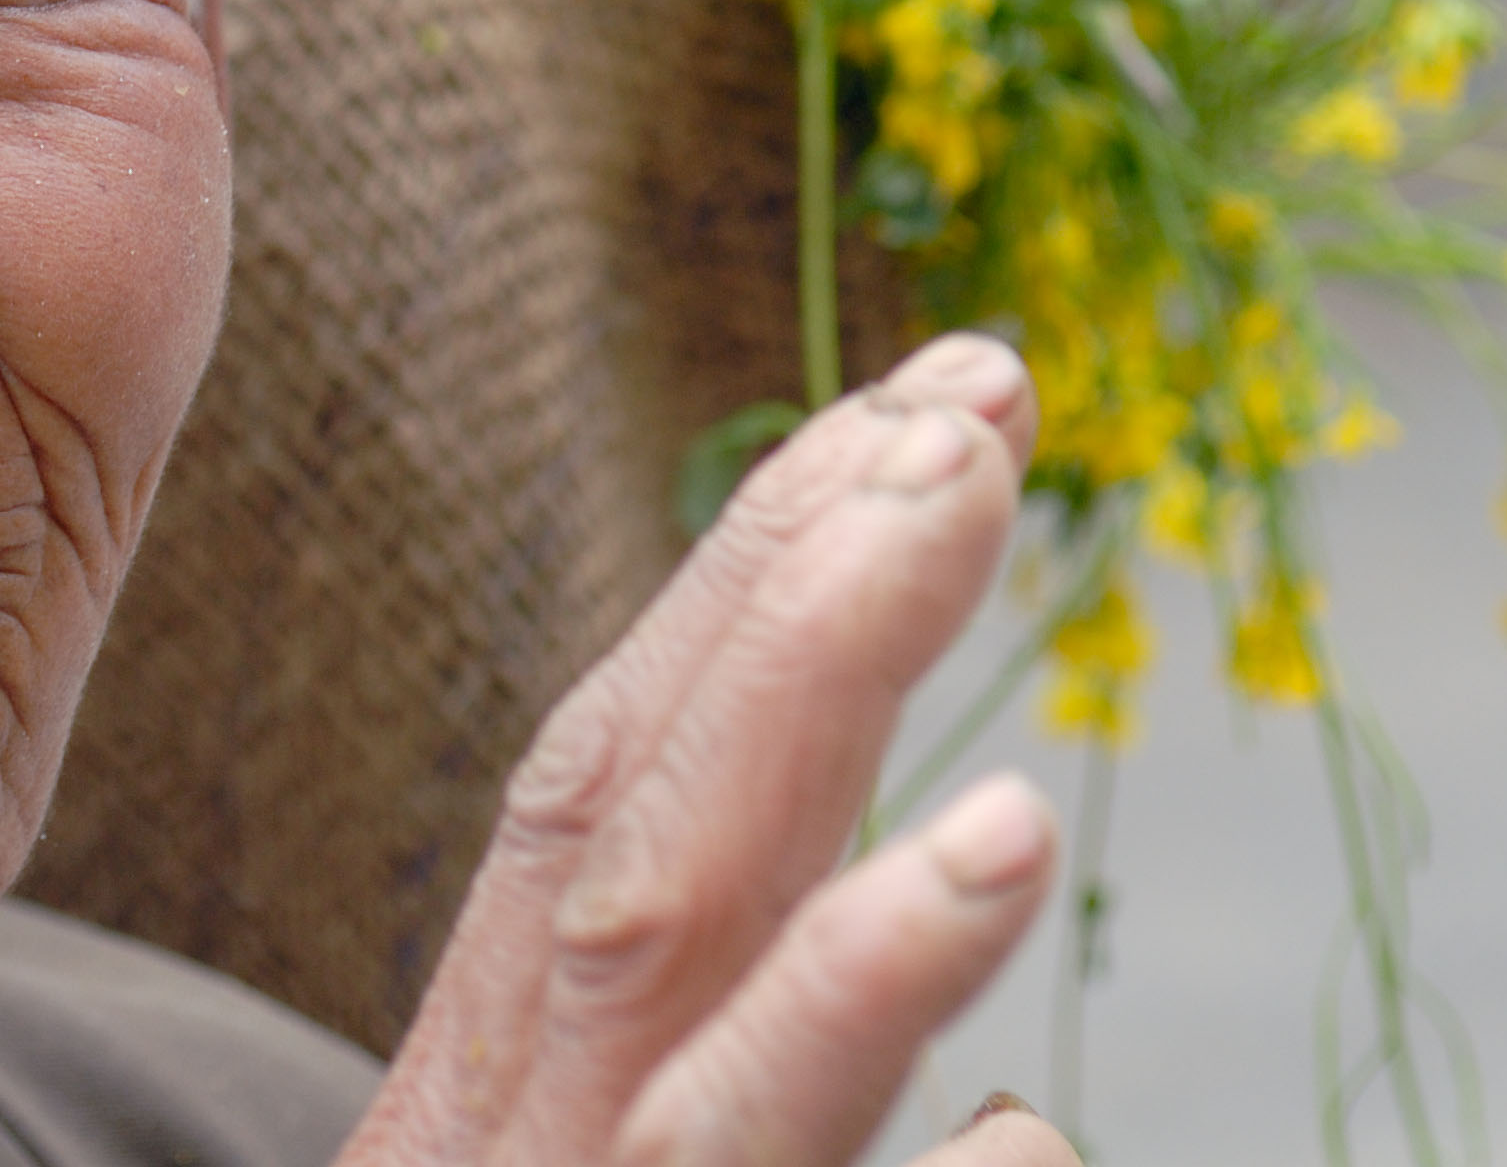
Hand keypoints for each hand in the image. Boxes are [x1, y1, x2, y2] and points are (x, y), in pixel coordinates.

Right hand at [341, 333, 1078, 1166]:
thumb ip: (733, 1105)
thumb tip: (1014, 1122)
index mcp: (484, 1091)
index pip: (602, 793)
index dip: (750, 590)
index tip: (917, 413)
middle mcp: (507, 1158)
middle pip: (635, 895)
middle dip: (796, 652)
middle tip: (964, 442)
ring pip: (707, 1121)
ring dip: (854, 966)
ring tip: (1015, 827)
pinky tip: (1022, 1136)